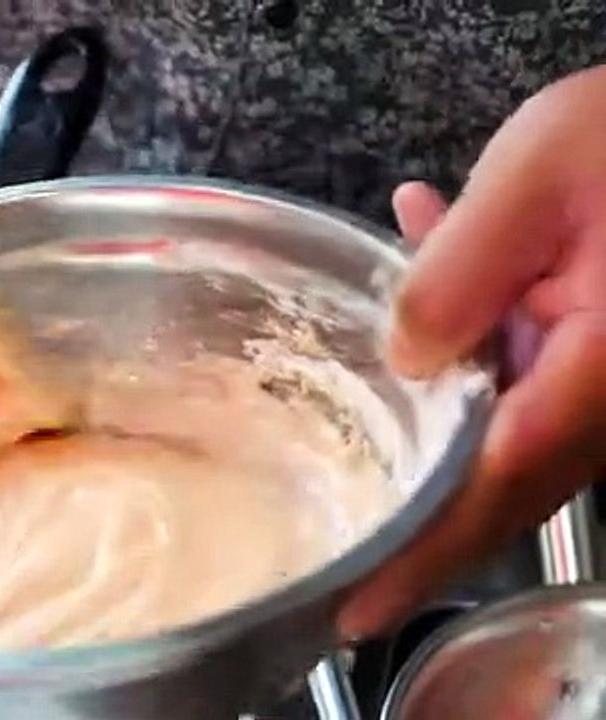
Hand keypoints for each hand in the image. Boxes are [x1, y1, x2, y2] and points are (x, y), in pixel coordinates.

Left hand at [339, 65, 605, 639]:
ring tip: (353, 453)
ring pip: (501, 444)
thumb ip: (459, 272)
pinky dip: (458, 372)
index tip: (360, 606)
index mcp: (598, 369)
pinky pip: (516, 389)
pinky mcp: (594, 358)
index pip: (495, 482)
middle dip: (416, 532)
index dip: (424, 550)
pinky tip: (417, 309)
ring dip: (424, 438)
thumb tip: (405, 360)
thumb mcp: (535, 176)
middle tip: (341, 580)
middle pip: (499, 487)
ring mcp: (603, 383)